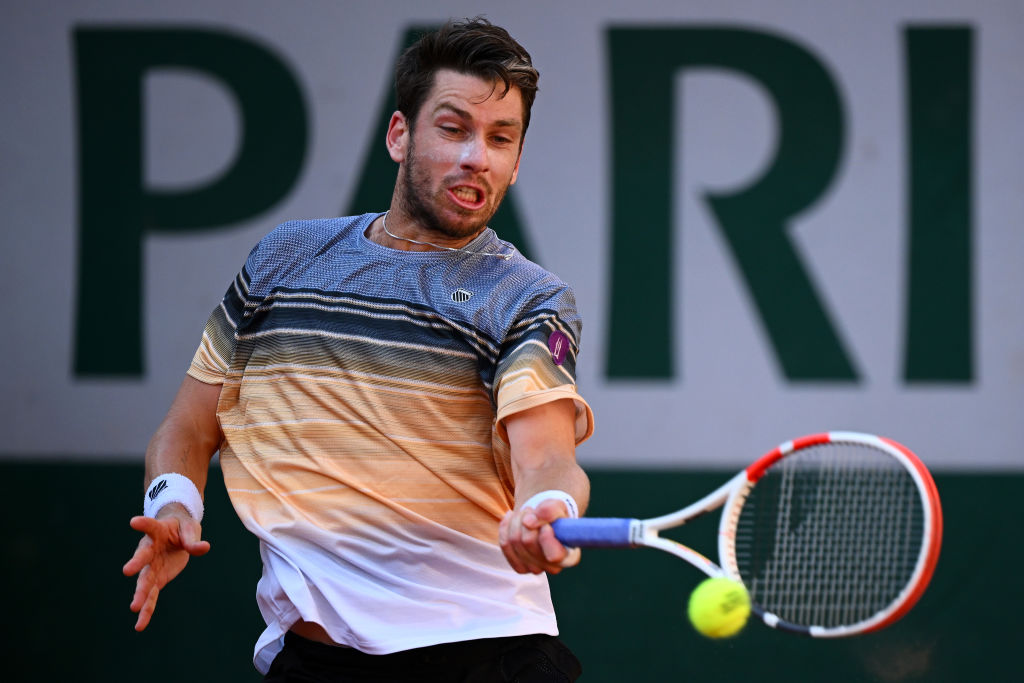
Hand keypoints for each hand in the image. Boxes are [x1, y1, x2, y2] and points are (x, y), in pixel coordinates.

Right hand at [122, 504, 209, 630]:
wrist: (176, 533)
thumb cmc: (182, 527)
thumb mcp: (191, 528)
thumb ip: (193, 540)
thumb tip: (203, 548)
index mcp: (158, 532)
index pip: (151, 527)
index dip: (143, 524)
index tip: (134, 522)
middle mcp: (150, 551)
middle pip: (143, 557)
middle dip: (136, 564)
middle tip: (127, 571)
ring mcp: (151, 567)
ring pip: (145, 581)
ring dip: (141, 594)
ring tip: (134, 608)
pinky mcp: (156, 579)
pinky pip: (151, 596)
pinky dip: (147, 610)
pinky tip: (140, 625)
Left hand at [499, 498, 580, 574]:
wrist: (545, 522)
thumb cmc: (555, 516)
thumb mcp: (558, 507)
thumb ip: (549, 511)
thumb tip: (528, 522)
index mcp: (570, 557)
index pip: (554, 555)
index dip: (545, 536)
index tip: (545, 523)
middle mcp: (554, 568)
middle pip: (528, 542)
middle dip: (527, 520)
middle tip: (532, 510)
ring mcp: (535, 569)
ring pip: (514, 541)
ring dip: (516, 520)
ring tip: (525, 513)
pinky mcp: (520, 567)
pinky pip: (505, 545)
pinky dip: (505, 527)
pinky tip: (511, 517)